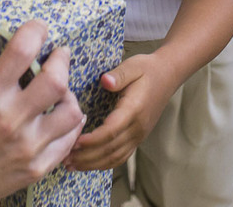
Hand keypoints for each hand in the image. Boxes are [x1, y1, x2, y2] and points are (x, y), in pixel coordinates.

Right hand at [0, 21, 84, 206]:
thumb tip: (4, 46)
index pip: (21, 51)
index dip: (35, 30)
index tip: (38, 28)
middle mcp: (9, 120)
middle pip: (56, 80)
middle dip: (61, 60)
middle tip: (59, 55)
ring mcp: (27, 147)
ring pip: (71, 111)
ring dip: (68, 95)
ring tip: (60, 92)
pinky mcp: (37, 167)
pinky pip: (69, 140)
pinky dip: (70, 124)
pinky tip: (60, 117)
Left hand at [64, 53, 175, 170]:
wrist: (168, 75)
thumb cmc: (147, 69)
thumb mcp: (133, 65)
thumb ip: (119, 75)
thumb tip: (105, 81)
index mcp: (134, 110)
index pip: (111, 131)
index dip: (92, 140)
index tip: (74, 141)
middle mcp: (138, 127)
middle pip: (111, 149)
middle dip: (86, 157)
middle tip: (64, 158)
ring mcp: (139, 135)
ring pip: (115, 157)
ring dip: (93, 164)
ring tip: (71, 165)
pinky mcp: (138, 138)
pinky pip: (121, 156)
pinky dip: (104, 163)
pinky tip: (89, 164)